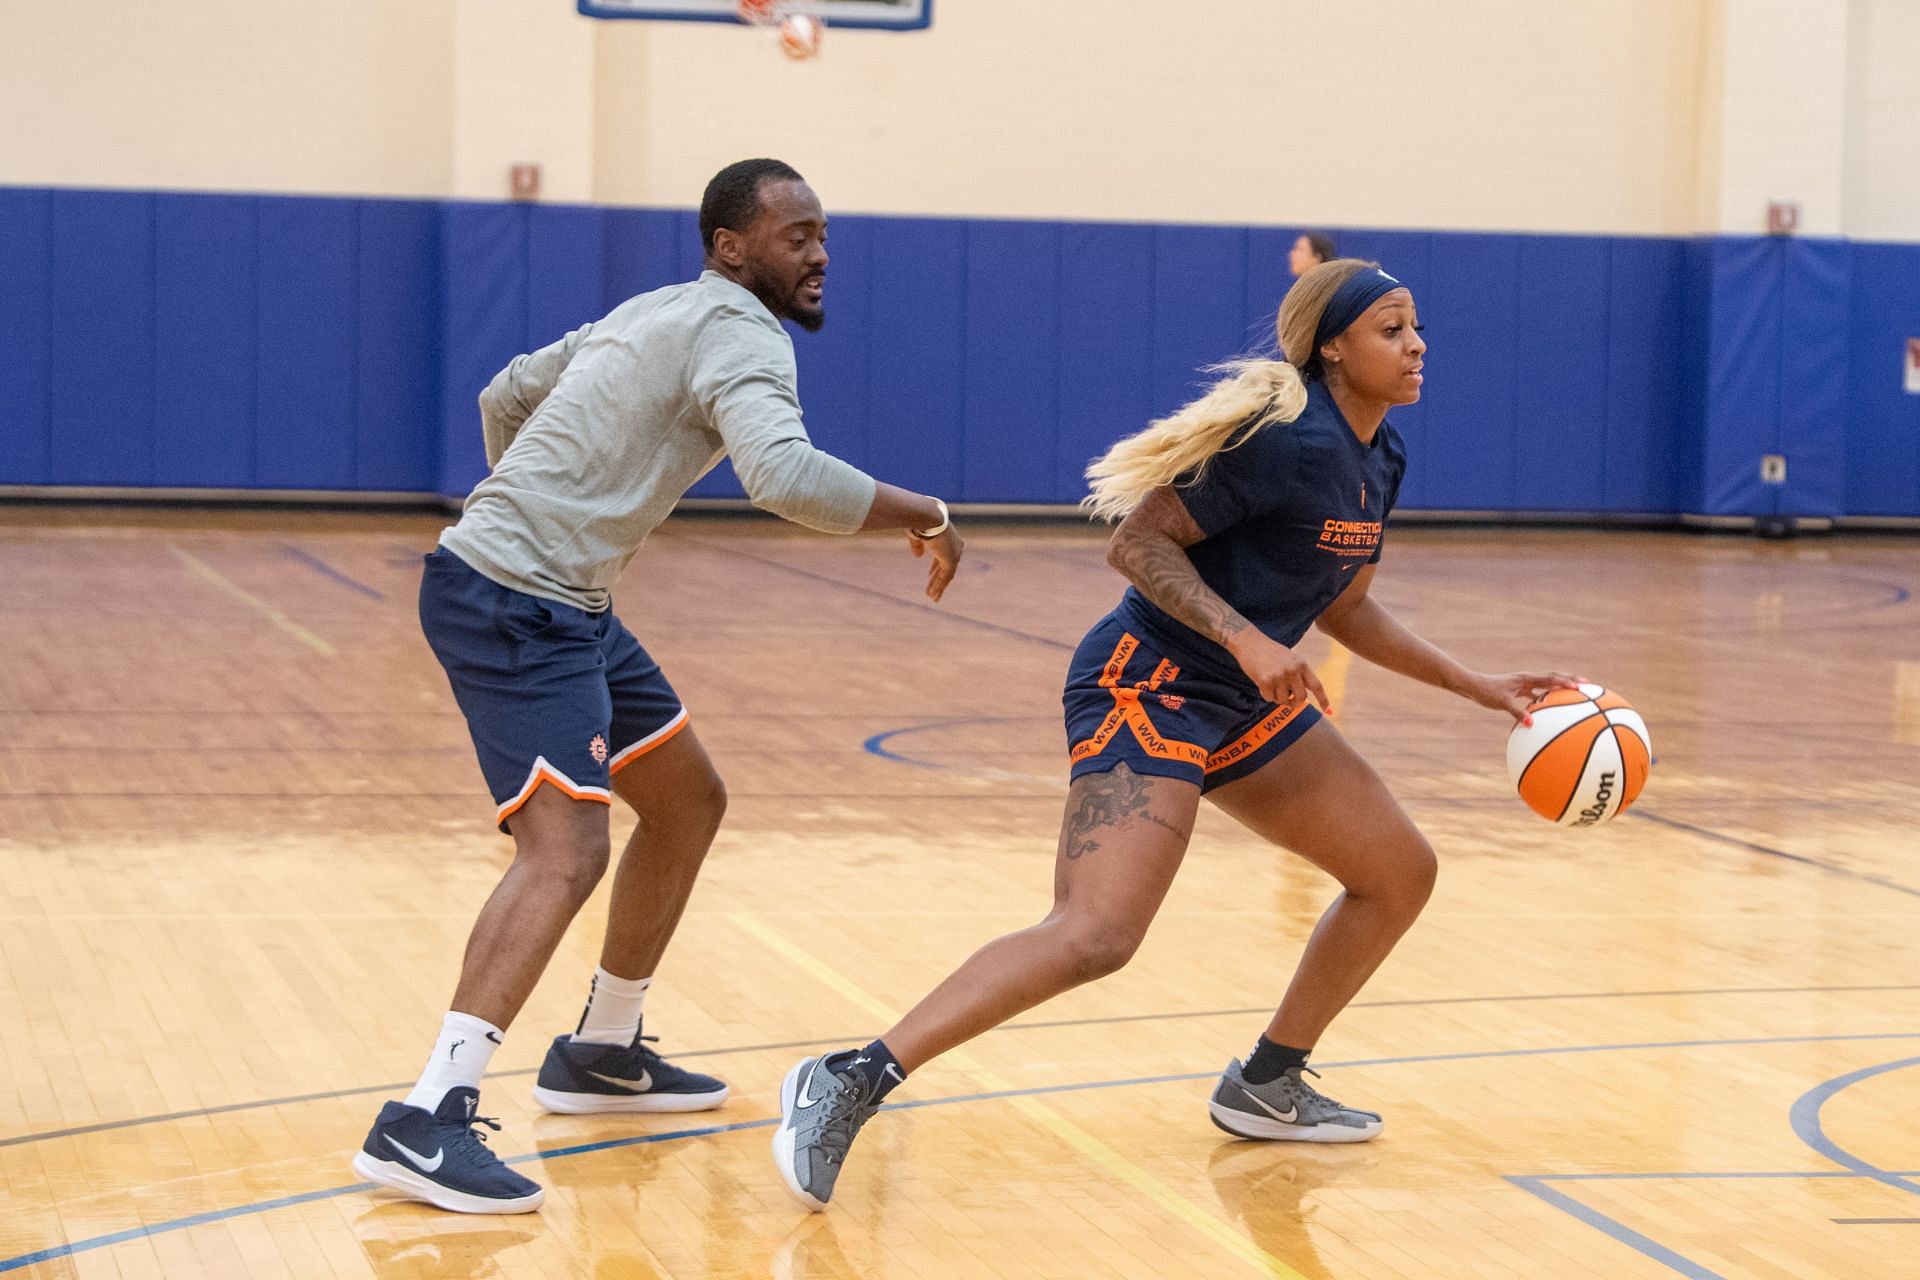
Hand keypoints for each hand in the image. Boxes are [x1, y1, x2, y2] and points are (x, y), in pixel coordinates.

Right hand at [908, 525, 962, 601]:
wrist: (926, 517)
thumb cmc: (919, 520)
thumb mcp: (916, 535)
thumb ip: (917, 546)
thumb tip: (918, 556)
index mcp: (947, 537)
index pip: (943, 555)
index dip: (935, 567)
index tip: (929, 575)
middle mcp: (954, 546)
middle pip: (946, 567)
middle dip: (937, 579)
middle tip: (932, 591)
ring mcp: (954, 553)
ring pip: (947, 575)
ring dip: (938, 587)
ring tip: (932, 598)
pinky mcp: (951, 560)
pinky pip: (945, 577)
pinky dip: (939, 586)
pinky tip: (933, 595)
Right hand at [1227, 630, 1330, 713]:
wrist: (1250, 643)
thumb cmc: (1269, 652)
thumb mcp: (1290, 659)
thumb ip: (1298, 674)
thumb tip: (1303, 696)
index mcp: (1301, 664)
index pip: (1317, 685)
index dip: (1323, 700)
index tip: (1328, 711)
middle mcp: (1293, 671)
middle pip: (1302, 698)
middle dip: (1295, 703)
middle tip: (1289, 701)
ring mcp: (1279, 676)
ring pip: (1284, 700)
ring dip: (1277, 698)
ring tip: (1271, 686)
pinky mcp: (1266, 681)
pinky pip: (1269, 698)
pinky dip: (1265, 694)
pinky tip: (1261, 684)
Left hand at [1467, 670, 1586, 724]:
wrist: (1473, 687)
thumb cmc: (1487, 692)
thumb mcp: (1503, 703)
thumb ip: (1517, 712)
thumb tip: (1530, 724)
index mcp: (1527, 678)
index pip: (1551, 678)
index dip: (1566, 681)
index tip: (1581, 686)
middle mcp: (1528, 678)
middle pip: (1554, 677)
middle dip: (1571, 679)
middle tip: (1589, 685)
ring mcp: (1524, 684)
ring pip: (1547, 684)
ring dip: (1561, 687)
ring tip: (1576, 693)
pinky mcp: (1519, 690)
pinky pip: (1537, 694)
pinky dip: (1547, 698)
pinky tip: (1552, 709)